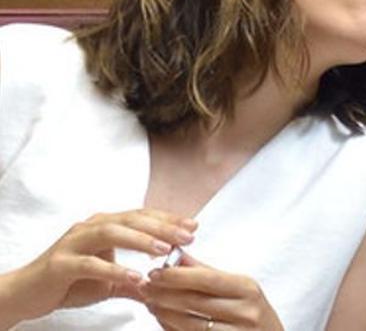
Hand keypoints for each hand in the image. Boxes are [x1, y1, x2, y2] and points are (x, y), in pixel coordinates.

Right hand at [0, 209, 195, 323]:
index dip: (168, 219)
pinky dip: (113, 269)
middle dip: (161, 226)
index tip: (194, 226)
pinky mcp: (60, 264)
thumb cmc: (68, 283)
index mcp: (103, 226)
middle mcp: (89, 228)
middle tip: (187, 235)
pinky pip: (89, 263)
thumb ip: (134, 282)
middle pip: (130, 219)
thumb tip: (164, 287)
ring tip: (162, 249)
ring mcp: (73, 243)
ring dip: (139, 239)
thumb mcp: (108, 283)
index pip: (141, 216)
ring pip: (110, 232)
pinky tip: (134, 276)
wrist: (26, 294)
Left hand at [142, 252, 282, 330]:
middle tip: (144, 286)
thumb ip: (207, 272)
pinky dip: (172, 328)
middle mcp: (245, 312)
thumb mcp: (239, 289)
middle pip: (196, 301)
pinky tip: (162, 319)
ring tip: (149, 302)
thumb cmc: (253, 312)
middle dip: (165, 293)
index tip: (154, 271)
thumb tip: (177, 254)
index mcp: (248, 289)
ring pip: (190, 323)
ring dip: (164, 312)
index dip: (178, 275)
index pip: (208, 279)